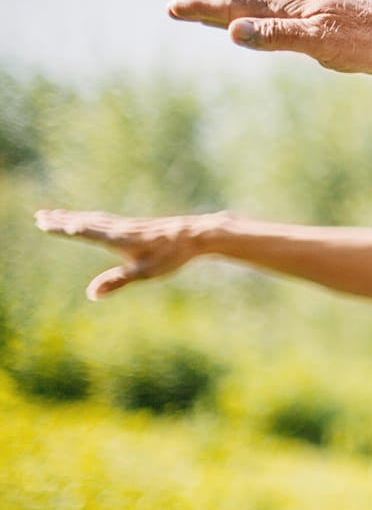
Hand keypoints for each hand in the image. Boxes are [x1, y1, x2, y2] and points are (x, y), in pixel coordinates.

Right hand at [34, 209, 220, 299]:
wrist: (196, 235)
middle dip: (61, 220)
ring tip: (55, 215)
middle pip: (85, 222)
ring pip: (94, 219)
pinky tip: (88, 219)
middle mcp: (119, 228)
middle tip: (38, 216)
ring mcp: (127, 225)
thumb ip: (116, 281)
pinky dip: (89, 218)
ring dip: (72, 216)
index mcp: (117, 238)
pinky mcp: (135, 225)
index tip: (44, 223)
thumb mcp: (144, 272)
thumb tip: (91, 294)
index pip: (84, 231)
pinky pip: (105, 219)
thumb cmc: (171, 255)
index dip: (64, 228)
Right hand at [167, 0, 371, 76]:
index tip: (171, 7)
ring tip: (216, 22)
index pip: (238, 6)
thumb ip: (279, 38)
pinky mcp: (338, 40)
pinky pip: (291, 36)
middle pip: (248, 9)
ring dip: (239, 20)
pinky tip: (274, 38)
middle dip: (212, 10)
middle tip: (177, 10)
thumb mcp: (324, 42)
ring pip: (269, 21)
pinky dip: (269, 34)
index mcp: (295, 10)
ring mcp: (320, 24)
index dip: (204, 8)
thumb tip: (231, 31)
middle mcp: (304, 12)